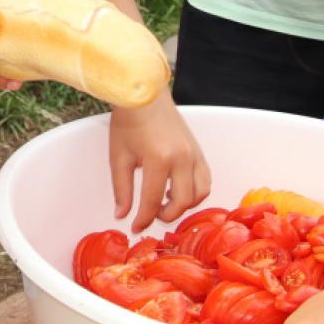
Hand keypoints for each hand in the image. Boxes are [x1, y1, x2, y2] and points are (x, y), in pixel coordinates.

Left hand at [106, 92, 211, 230]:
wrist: (144, 95)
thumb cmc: (129, 122)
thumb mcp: (118, 157)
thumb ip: (121, 189)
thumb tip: (122, 215)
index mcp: (159, 159)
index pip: (153, 201)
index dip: (143, 219)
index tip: (135, 227)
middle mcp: (182, 158)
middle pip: (182, 202)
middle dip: (165, 216)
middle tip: (150, 216)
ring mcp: (194, 154)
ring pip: (200, 194)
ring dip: (184, 206)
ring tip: (165, 203)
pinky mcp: (199, 151)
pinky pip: (205, 180)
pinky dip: (195, 192)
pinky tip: (177, 190)